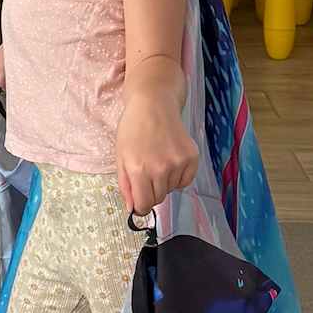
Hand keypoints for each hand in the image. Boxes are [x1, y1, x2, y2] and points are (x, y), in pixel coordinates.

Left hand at [116, 94, 198, 217]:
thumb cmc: (134, 128)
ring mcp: (178, 163)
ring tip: (159, 160)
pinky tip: (171, 159)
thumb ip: (125, 185)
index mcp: (138, 169)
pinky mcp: (192, 158)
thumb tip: (132, 208)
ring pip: (172, 189)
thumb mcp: (121, 157)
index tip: (140, 203)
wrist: (154, 104)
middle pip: (159, 199)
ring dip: (165, 182)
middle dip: (152, 192)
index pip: (144, 205)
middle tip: (148, 174)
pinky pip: (186, 181)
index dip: (141, 206)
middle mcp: (160, 169)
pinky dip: (179, 176)